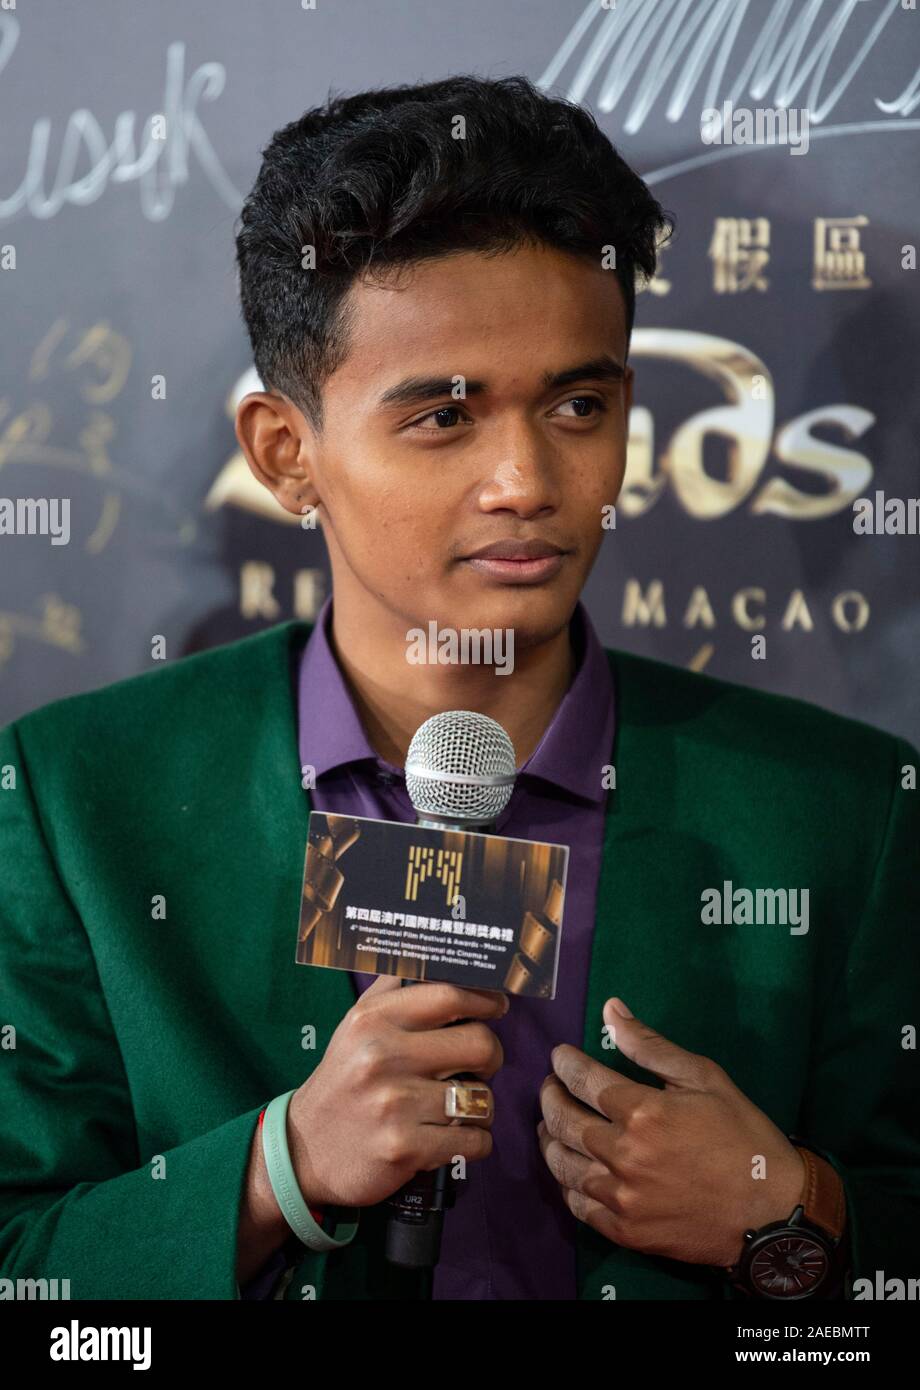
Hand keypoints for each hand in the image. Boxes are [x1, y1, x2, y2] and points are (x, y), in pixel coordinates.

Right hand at [285, 976, 506, 1207]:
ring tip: (459, 1107)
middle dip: (491, 1057)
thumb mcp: (356, 1026)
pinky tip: (454, 1138)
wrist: (304, 1150)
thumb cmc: (343, 1081)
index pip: (450, 996)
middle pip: (480, 1044)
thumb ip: (394, 991)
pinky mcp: (404, 1149)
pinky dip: (475, 1142)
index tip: (496, 1007)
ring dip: (481, 1106)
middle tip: (479, 1066)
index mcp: (373, 1021)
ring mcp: (394, 1105)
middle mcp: (382, 1057)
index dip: (485, 1000)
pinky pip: (474, 1141)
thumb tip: (434, 957)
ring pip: (482, 1098)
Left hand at [537, 998, 805, 1267]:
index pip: (581, 1078)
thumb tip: (611, 1009)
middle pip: (563, 1120)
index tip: (560, 1056)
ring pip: (561, 1164)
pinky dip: (566, 1184)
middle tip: (550, 1086)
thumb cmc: (742, 1136)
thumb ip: (651, 1046)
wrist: (772, 1210)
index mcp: (641, 1111)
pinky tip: (571, 1170)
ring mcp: (621, 1196)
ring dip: (549, 1139)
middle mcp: (622, 1153)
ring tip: (551, 1125)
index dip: (564, 1063)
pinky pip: (578, 1204)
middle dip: (549, 1096)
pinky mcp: (625, 1230)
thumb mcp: (704, 1078)